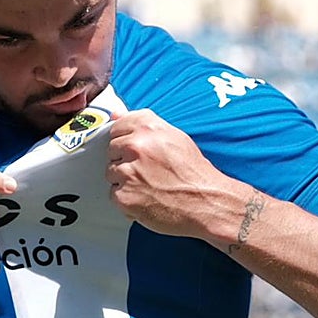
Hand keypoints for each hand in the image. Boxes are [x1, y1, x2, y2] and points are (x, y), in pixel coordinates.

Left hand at [105, 109, 234, 237]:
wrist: (206, 202)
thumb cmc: (193, 172)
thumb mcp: (174, 137)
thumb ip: (143, 124)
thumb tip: (116, 115)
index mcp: (148, 128)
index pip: (116, 128)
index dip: (125, 140)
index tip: (135, 150)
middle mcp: (136, 147)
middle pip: (111, 151)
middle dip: (125, 160)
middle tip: (148, 170)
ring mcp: (128, 172)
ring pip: (111, 173)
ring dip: (125, 180)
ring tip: (149, 185)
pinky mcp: (124, 196)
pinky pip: (114, 194)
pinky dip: (127, 199)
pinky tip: (146, 198)